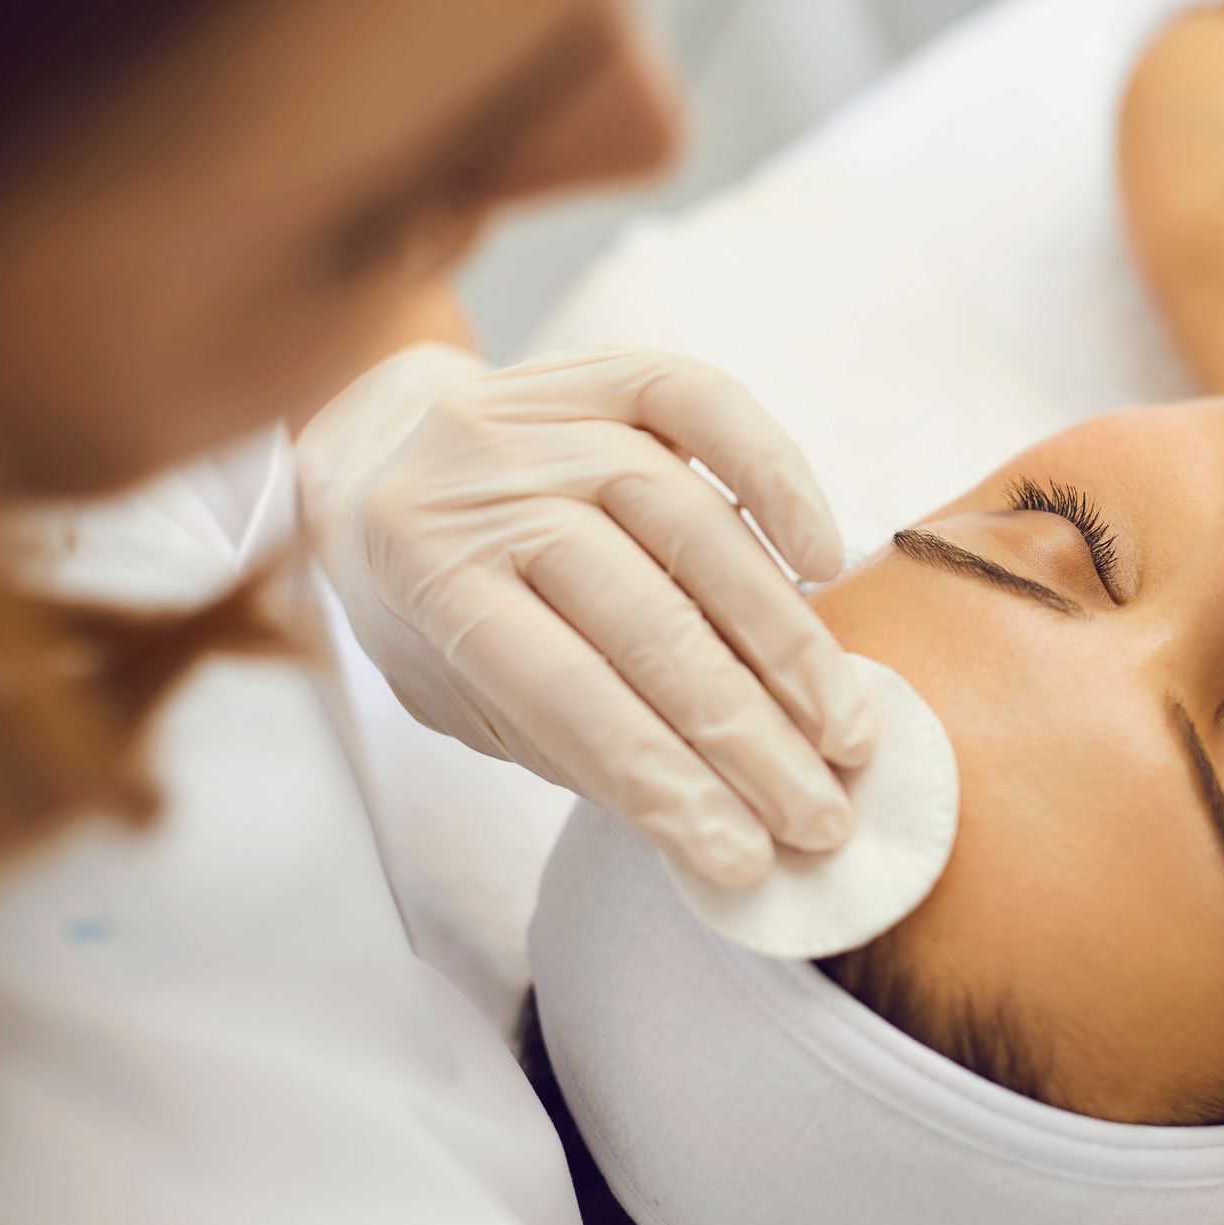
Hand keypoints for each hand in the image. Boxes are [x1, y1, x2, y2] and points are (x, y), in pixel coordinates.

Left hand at [298, 344, 877, 886]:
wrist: (379, 455)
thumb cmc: (428, 600)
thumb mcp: (459, 690)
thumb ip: (569, 735)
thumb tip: (720, 811)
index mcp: (424, 575)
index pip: (566, 696)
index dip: (663, 783)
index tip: (743, 858)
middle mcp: (479, 483)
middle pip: (644, 619)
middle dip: (747, 734)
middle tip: (821, 813)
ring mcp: (543, 415)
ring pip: (693, 525)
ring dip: (786, 643)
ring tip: (844, 730)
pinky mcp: (601, 367)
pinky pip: (706, 407)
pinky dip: (778, 481)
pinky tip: (825, 564)